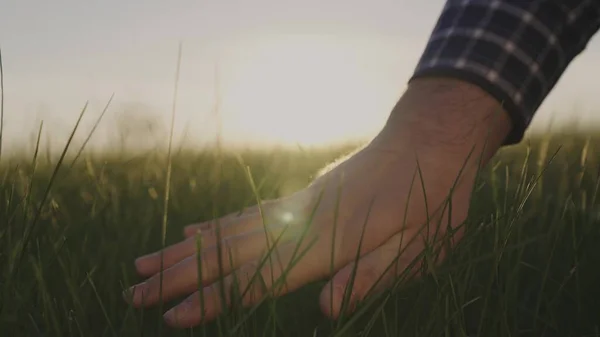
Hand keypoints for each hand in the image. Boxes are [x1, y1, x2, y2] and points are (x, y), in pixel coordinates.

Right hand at [124, 78, 510, 327]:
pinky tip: (193, 231)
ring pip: (230, 232)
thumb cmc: (434, 198)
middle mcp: (302, 221)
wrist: (432, 138)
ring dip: (185, 252)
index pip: (259, 278)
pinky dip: (216, 226)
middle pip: (230, 253)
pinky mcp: (303, 197)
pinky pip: (250, 215)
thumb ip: (371, 275)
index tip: (171, 315)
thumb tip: (327, 309)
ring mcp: (298, 204)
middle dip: (180, 277)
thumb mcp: (421, 246)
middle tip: (134, 293)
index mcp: (330, 241)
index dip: (214, 298)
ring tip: (145, 264)